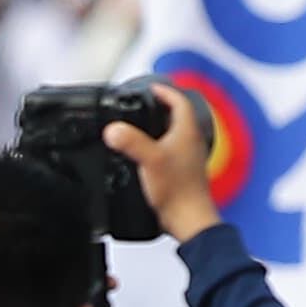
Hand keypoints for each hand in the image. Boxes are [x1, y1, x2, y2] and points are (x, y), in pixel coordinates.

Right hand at [105, 86, 221, 243]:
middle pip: (177, 115)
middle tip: (142, 104)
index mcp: (187, 132)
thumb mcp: (149, 160)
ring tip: (138, 126)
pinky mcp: (183, 171)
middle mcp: (191, 141)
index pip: (180, 100)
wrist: (188, 219)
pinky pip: (170, 149)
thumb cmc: (178, 191)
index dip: (164, 91)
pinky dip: (157, 145)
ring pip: (173, 133)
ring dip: (157, 126)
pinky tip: (143, 155)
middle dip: (160, 106)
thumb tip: (113, 129)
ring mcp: (189, 156)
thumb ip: (131, 142)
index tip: (150, 87)